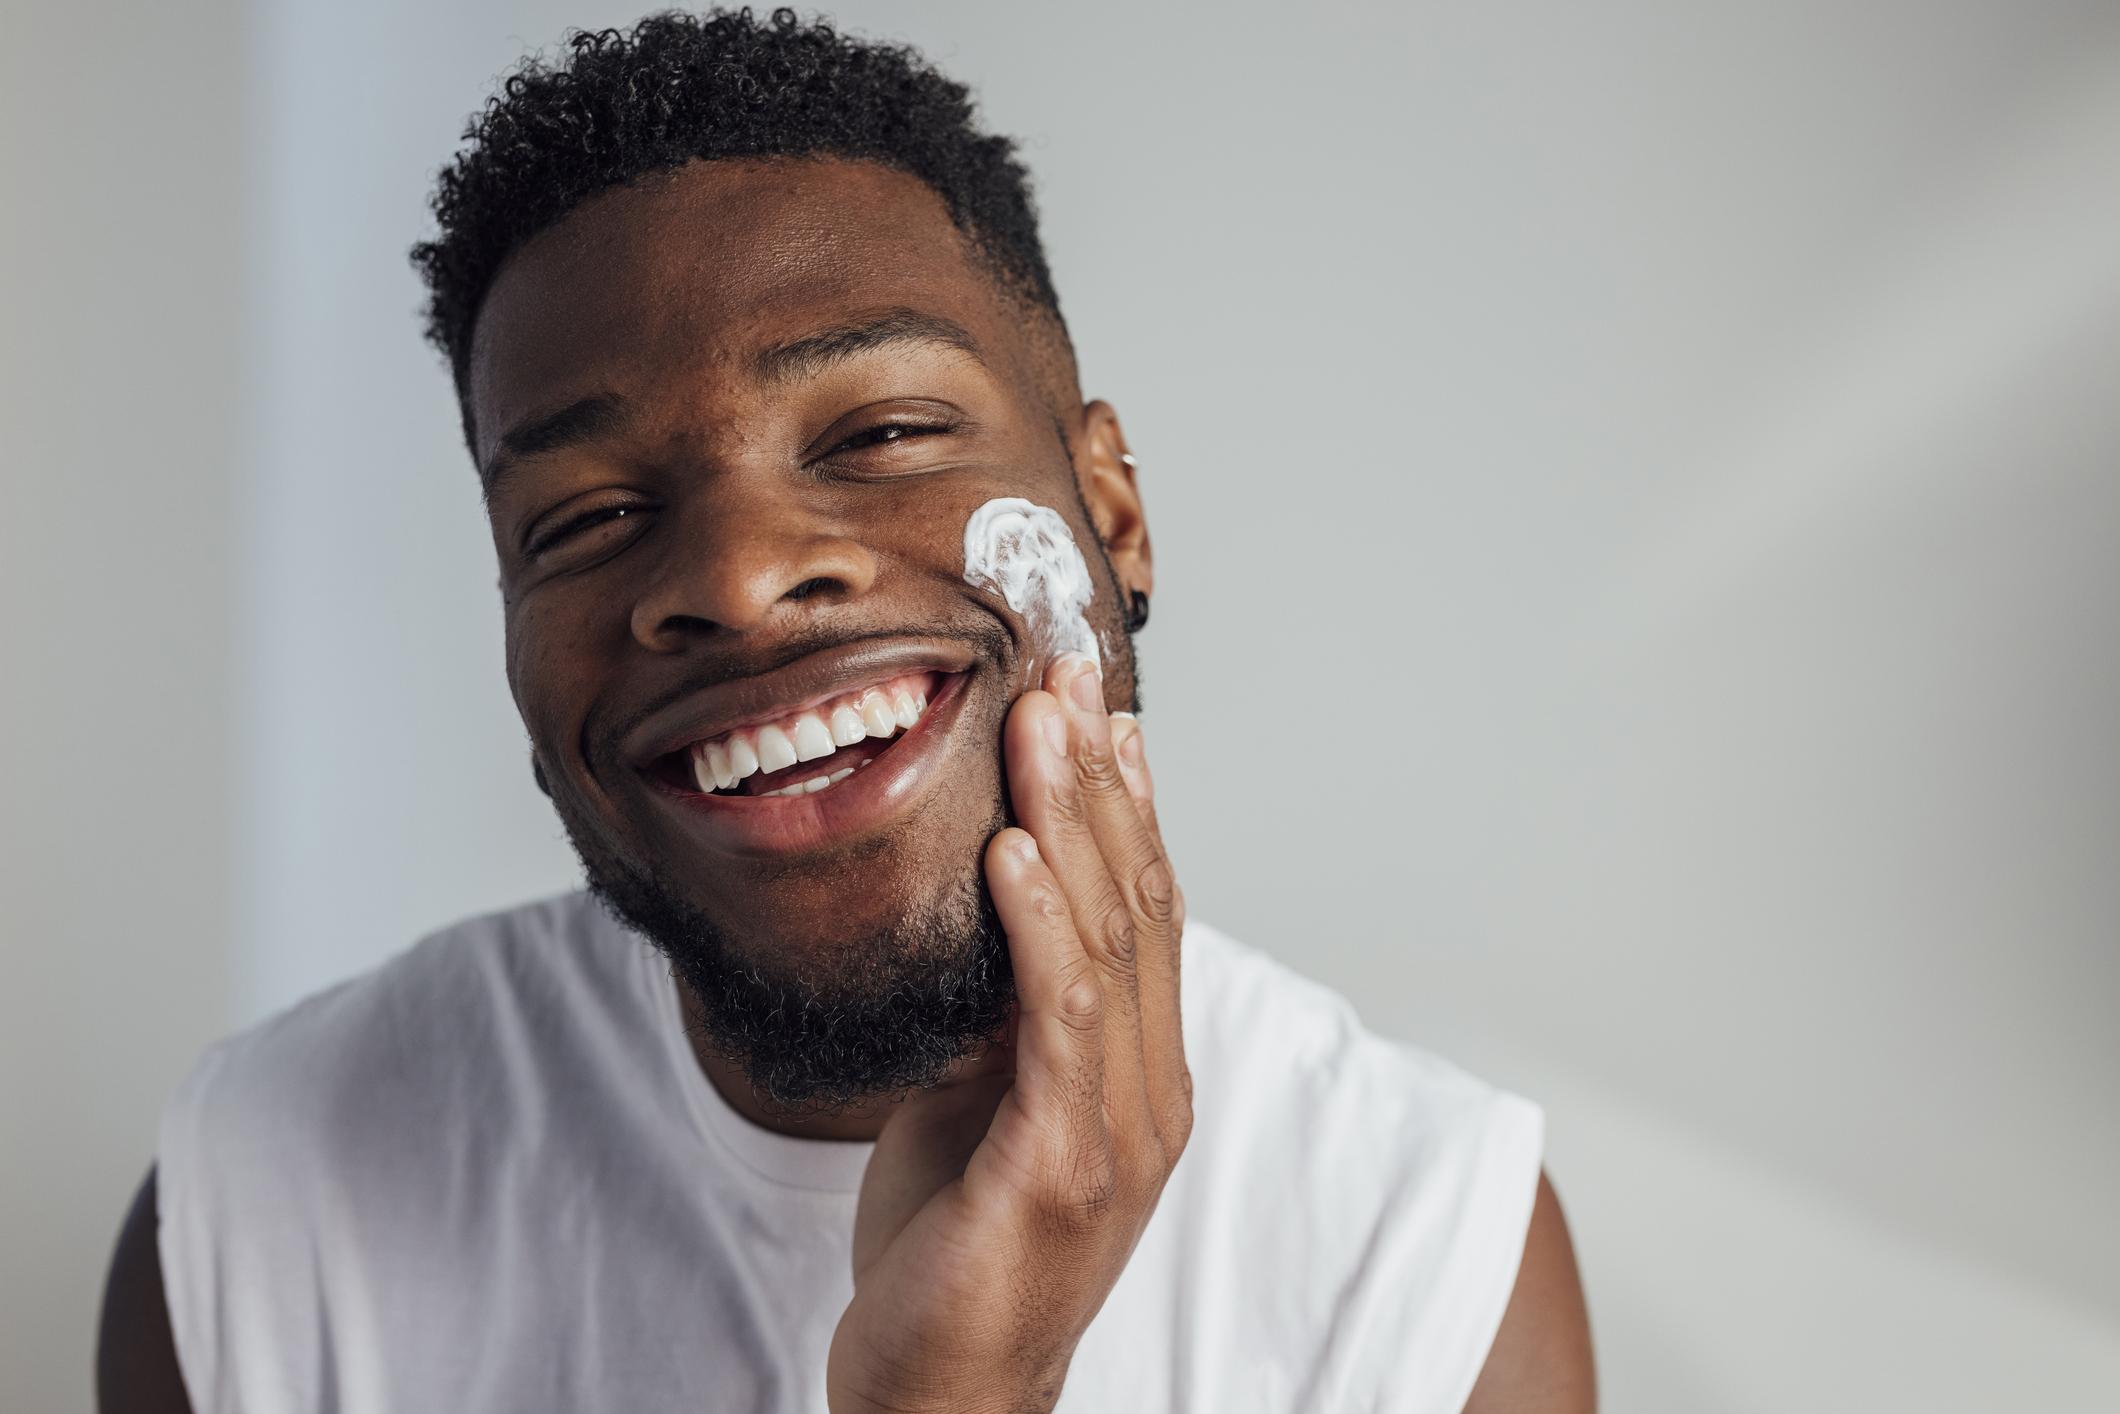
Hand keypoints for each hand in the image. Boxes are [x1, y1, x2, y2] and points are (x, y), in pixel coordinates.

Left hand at [826, 652, 1191, 1413]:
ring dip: (1072, 820)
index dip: (1123, 799)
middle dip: (1098, 777)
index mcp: (1138, 1067)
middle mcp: (1150, 1086)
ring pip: (1106, 941)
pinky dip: (1037, 925)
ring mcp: (1118, 1128)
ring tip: (1039, 724)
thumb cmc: (959, 1245)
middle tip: (1066, 670)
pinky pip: (1055, 1022)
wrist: (943, 1392)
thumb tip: (989, 903)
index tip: (1092, 703)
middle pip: (1138, 899)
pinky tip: (1012, 849)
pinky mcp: (1063, 1165)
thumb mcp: (983, 1098)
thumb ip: (1009, 1009)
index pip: (1143, 905)